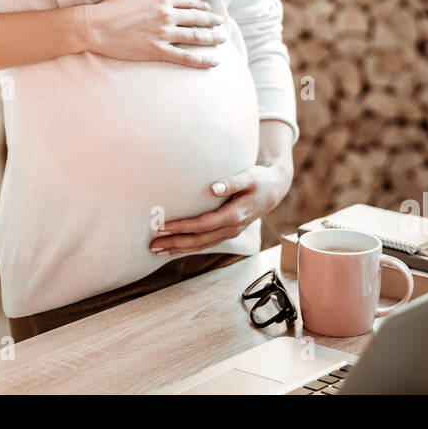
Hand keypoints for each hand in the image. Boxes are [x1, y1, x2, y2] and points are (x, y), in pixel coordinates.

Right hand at [82, 0, 226, 67]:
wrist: (96, 26)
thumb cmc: (113, 6)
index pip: (190, 2)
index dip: (202, 7)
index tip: (209, 11)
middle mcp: (166, 15)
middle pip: (198, 18)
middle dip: (213, 22)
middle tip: (222, 25)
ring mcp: (163, 34)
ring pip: (196, 36)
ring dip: (212, 38)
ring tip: (222, 39)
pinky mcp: (158, 50)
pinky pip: (185, 57)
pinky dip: (201, 60)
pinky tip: (214, 62)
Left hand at [149, 153, 292, 255]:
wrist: (275, 190)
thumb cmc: (260, 181)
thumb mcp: (249, 177)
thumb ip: (231, 182)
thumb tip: (213, 188)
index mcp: (234, 216)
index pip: (202, 225)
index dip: (182, 227)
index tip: (162, 227)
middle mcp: (231, 229)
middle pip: (198, 241)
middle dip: (174, 244)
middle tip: (152, 245)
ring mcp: (229, 233)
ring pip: (200, 245)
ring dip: (178, 249)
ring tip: (157, 250)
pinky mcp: (227, 232)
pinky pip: (205, 243)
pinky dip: (188, 247)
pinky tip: (175, 248)